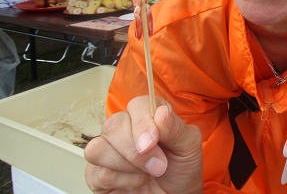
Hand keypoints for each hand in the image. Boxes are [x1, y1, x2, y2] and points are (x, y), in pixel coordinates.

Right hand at [84, 96, 202, 192]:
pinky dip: (122, 180)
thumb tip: (161, 112)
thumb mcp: (188, 146)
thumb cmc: (181, 169)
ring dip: (128, 164)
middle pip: (113, 125)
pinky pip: (96, 172)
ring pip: (98, 148)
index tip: (154, 140)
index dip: (142, 121)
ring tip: (149, 174)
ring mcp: (108, 151)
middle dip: (136, 150)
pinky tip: (136, 182)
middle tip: (159, 165)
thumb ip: (176, 128)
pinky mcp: (97, 174)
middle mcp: (125, 130)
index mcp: (148, 116)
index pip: (137, 105)